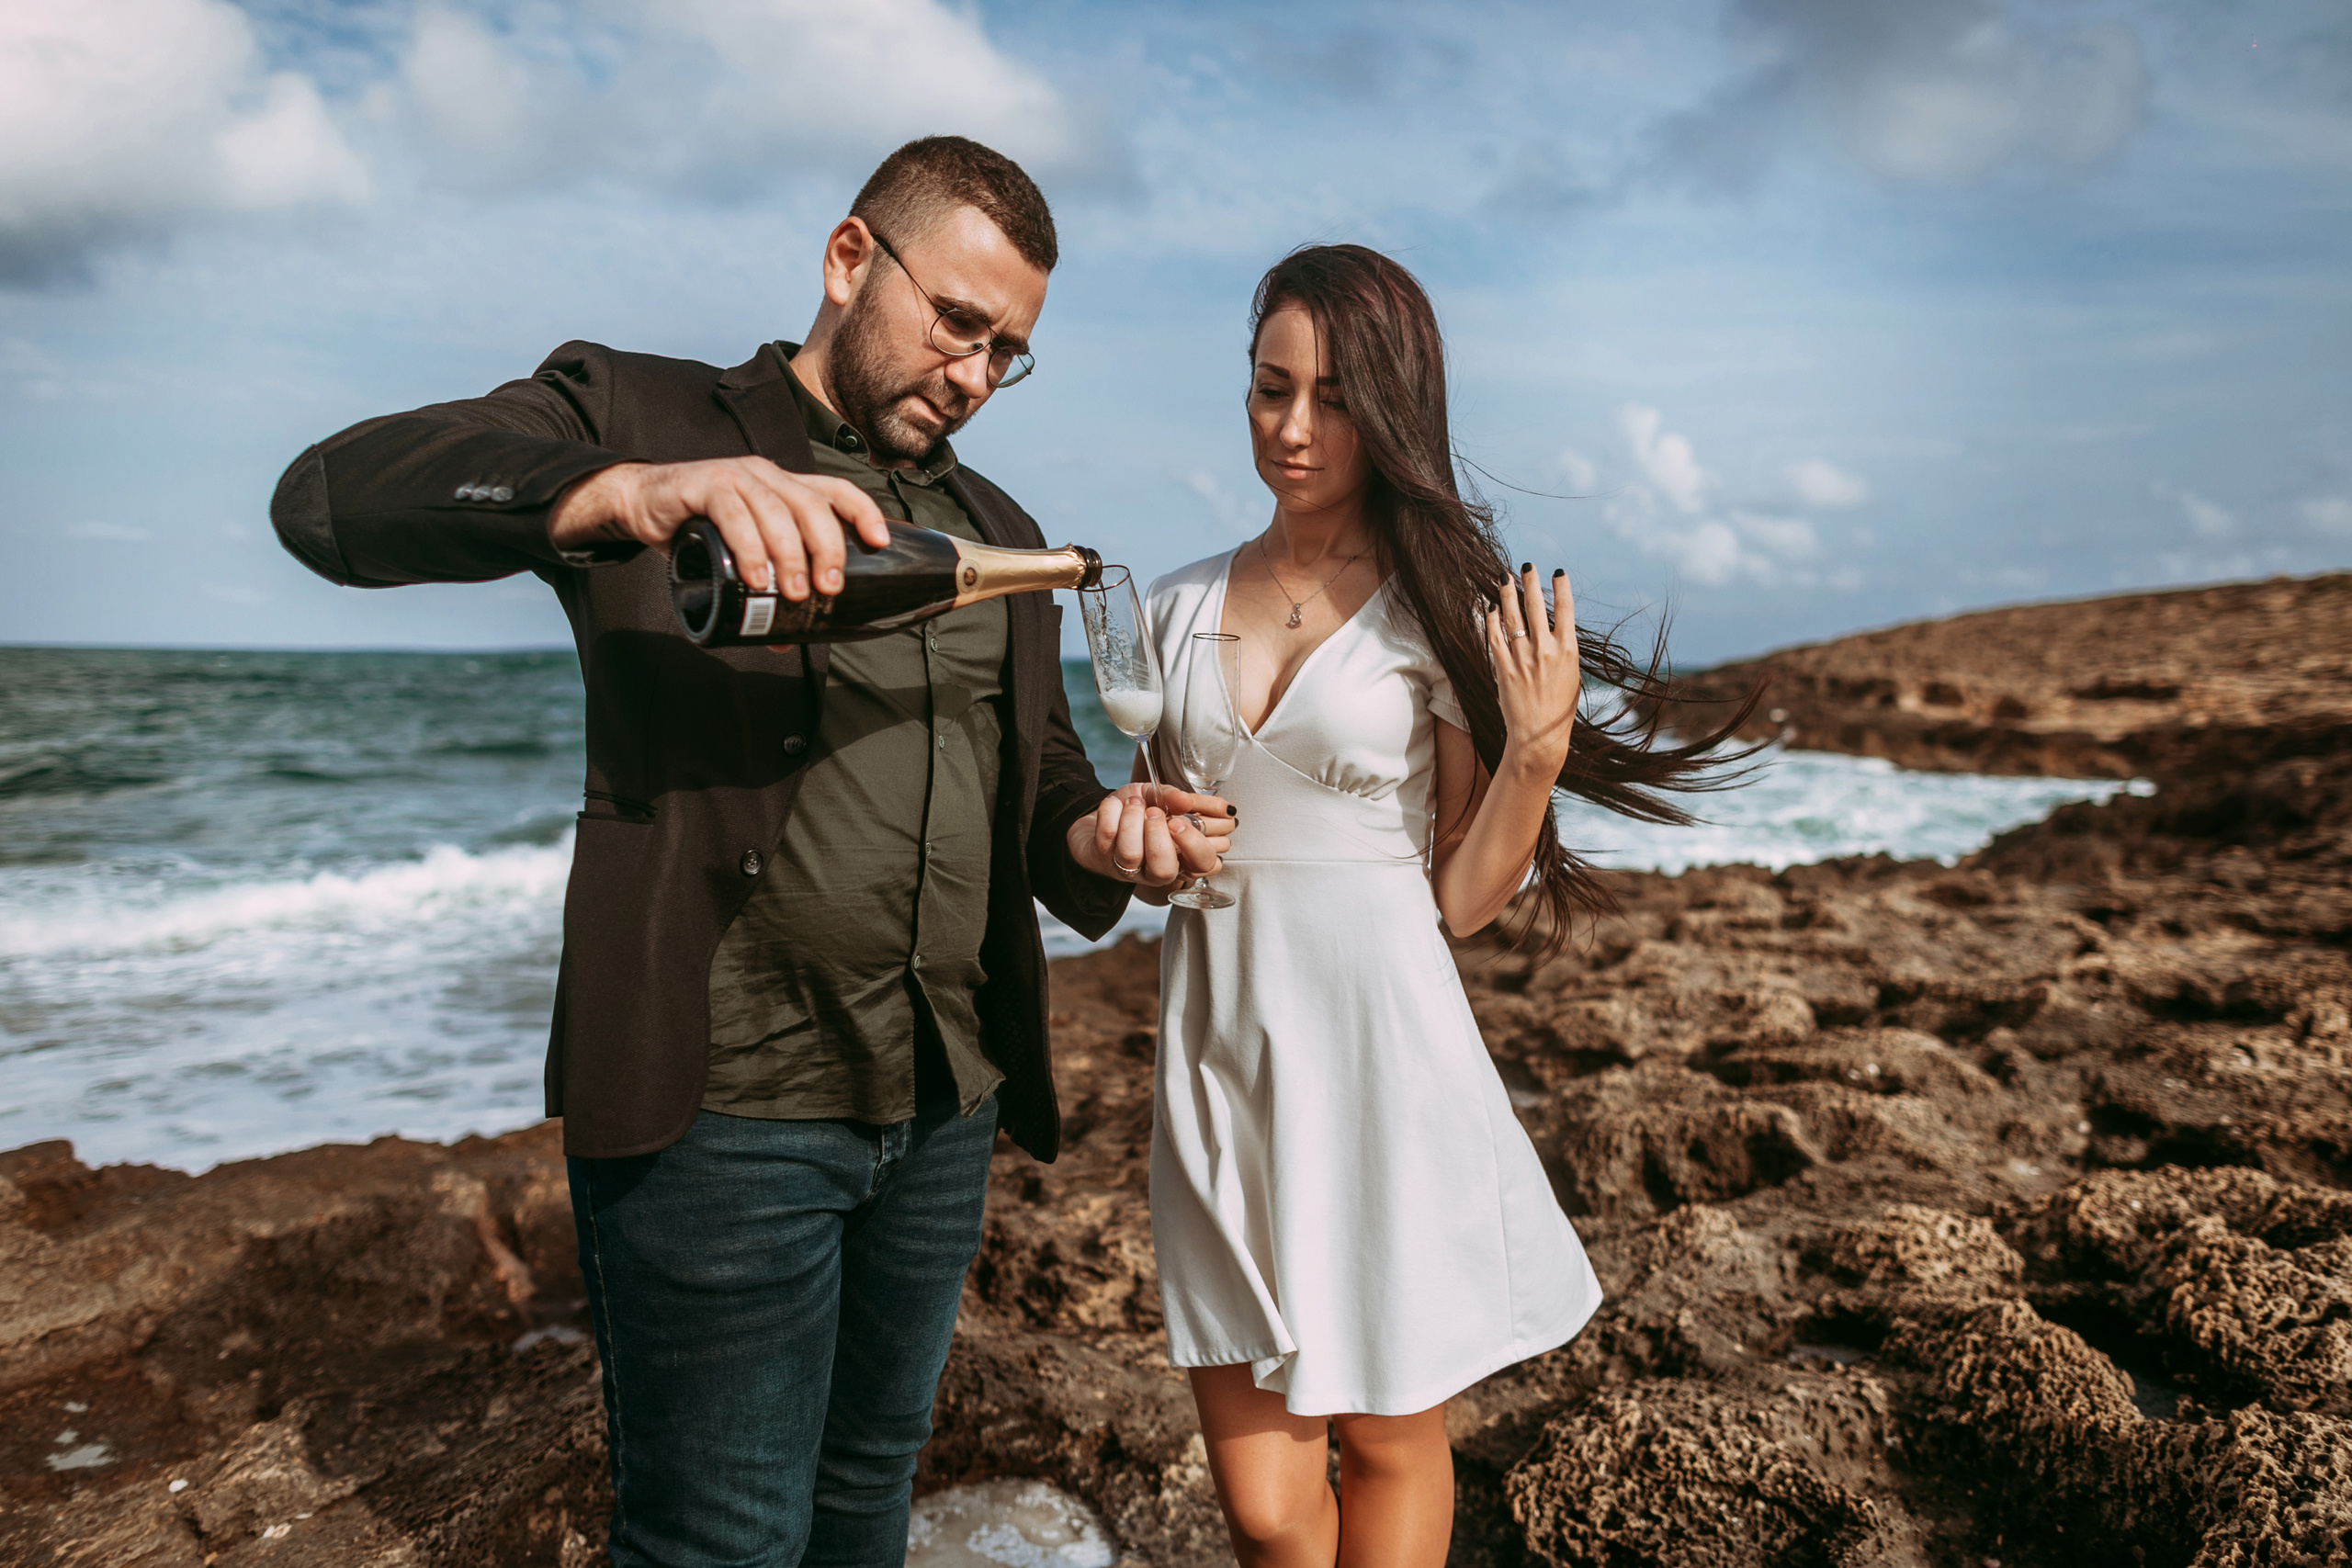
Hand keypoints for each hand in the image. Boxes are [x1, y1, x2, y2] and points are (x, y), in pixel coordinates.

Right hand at [549, 458, 891, 600]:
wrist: (640, 502)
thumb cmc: (698, 528)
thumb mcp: (739, 551)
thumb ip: (764, 587)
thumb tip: (784, 639)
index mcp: (784, 486)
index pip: (835, 490)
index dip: (863, 511)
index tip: (880, 542)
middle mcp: (766, 475)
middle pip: (812, 505)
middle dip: (828, 547)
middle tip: (829, 587)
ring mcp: (736, 477)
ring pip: (776, 510)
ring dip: (789, 554)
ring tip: (794, 592)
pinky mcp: (704, 485)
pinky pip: (733, 512)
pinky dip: (748, 547)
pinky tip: (754, 577)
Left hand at [1067, 783, 1235, 891]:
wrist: (1100, 818)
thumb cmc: (1138, 811)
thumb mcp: (1160, 797)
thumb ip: (1173, 797)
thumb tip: (1184, 801)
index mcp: (1181, 855)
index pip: (1203, 863)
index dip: (1195, 844)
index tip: (1178, 820)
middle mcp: (1156, 869)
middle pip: (1165, 870)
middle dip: (1158, 835)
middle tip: (1154, 812)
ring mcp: (1127, 867)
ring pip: (1131, 854)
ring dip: (1132, 820)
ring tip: (1135, 803)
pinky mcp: (1102, 858)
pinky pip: (1107, 836)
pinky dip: (1111, 811)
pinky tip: (1117, 804)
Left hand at [1486, 563, 1579, 778]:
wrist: (1539, 737)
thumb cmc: (1560, 710)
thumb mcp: (1572, 677)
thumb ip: (1563, 651)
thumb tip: (1554, 630)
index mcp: (1568, 651)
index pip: (1566, 610)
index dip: (1561, 587)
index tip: (1558, 572)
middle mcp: (1545, 650)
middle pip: (1536, 606)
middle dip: (1531, 582)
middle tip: (1526, 566)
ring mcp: (1523, 658)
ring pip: (1513, 617)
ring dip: (1508, 594)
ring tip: (1505, 577)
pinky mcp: (1503, 668)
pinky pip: (1495, 637)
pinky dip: (1492, 620)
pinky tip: (1491, 608)